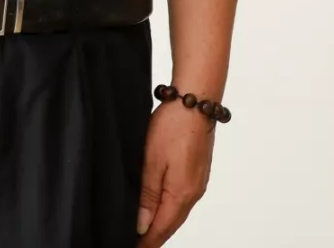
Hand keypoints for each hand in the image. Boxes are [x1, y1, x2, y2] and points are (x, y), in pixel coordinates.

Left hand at [136, 100, 215, 244]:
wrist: (195, 101)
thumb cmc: (174, 125)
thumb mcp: (152, 160)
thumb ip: (148, 195)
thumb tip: (143, 225)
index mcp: (181, 193)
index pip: (162, 229)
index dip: (147, 242)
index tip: (134, 247)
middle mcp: (194, 193)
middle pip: (172, 224)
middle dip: (155, 237)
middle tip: (138, 244)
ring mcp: (198, 183)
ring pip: (179, 213)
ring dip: (163, 224)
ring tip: (147, 232)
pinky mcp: (199, 172)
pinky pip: (184, 200)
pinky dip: (172, 210)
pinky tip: (163, 208)